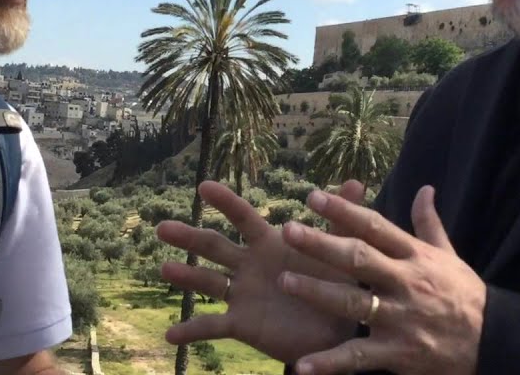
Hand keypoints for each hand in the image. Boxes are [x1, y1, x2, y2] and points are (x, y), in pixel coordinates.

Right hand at [155, 180, 366, 362]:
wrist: (338, 331)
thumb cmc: (337, 285)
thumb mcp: (341, 253)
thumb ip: (341, 220)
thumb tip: (357, 182)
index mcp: (270, 244)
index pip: (244, 217)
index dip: (225, 201)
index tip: (203, 186)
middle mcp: (249, 266)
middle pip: (214, 247)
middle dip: (189, 237)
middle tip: (162, 227)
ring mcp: (242, 295)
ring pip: (207, 282)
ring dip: (186, 277)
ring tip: (164, 268)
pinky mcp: (242, 324)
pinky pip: (212, 326)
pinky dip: (191, 331)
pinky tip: (170, 336)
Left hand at [278, 185, 484, 374]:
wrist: (493, 342)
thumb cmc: (464, 295)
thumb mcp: (450, 256)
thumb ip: (429, 223)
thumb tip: (424, 188)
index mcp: (415, 257)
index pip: (375, 227)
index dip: (344, 210)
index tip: (313, 196)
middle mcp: (405, 283)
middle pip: (358, 259)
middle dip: (322, 244)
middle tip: (289, 230)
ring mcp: (400, 318)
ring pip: (353, 303)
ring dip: (317, 292)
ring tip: (285, 280)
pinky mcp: (397, 352)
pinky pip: (357, 357)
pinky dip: (330, 362)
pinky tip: (302, 365)